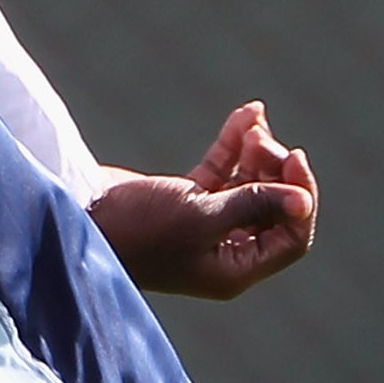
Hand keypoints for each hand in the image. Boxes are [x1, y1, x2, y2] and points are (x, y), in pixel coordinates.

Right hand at [88, 103, 316, 301]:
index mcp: (234, 270)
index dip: (300, 197)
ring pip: (250, 185)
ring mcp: (205, 225)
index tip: (292, 158)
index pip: (291, 238)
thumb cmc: (140, 227)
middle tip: (263, 142)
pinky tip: (247, 113)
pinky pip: (223, 171)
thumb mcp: (202, 215)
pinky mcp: (185, 201)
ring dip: (258, 152)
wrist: (81, 216)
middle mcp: (224, 251)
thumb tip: (302, 201)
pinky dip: (234, 144)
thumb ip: (254, 204)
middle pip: (274, 209)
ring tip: (252, 123)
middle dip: (276, 170)